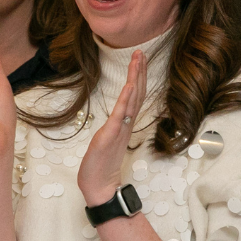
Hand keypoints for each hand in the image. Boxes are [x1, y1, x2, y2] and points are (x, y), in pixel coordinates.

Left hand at [78, 50, 146, 205]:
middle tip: (142, 52)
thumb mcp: (106, 142)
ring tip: (139, 60)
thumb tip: (116, 121)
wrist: (98, 187)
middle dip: (139, 72)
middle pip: (136, 93)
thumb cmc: (101, 167)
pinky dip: (126, 99)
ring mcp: (119, 129)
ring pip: (132, 100)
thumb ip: (113, 130)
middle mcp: (124, 124)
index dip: (138, 78)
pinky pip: (121, 115)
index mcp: (123, 124)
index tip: (140, 60)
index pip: (134, 97)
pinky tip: (130, 85)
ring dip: (135, 78)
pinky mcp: (111, 136)